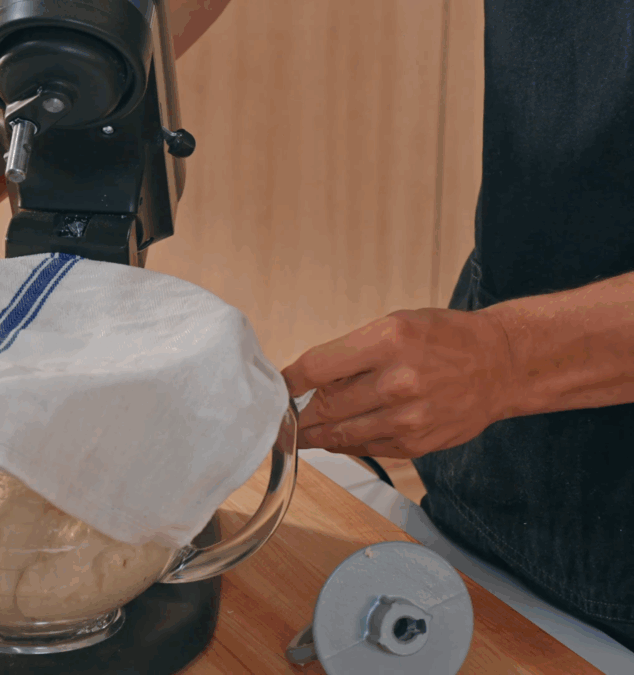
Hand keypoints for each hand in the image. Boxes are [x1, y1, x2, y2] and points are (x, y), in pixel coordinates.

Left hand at [281, 309, 516, 458]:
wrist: (501, 366)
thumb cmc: (442, 339)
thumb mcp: (393, 325)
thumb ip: (350, 354)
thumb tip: (307, 382)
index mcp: (388, 341)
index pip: (316, 367)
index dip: (287, 382)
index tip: (275, 389)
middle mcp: (397, 382)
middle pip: (325, 407)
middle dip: (298, 415)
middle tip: (282, 418)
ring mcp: (408, 418)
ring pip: (340, 435)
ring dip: (315, 434)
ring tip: (302, 431)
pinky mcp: (416, 444)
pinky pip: (365, 448)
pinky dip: (345, 443)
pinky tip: (338, 435)